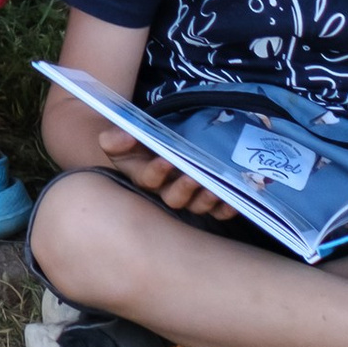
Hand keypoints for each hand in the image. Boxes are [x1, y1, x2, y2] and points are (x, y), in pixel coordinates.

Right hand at [96, 124, 236, 220]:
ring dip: (205, 200)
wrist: (162, 141)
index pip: (148, 180)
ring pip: (195, 206)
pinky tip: (232, 203)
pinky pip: (216, 210)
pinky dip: (224, 209)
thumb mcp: (123, 137)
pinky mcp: (205, 198)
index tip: (165, 160)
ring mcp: (188, 196)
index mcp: (143, 177)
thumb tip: (127, 136)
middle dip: (183, 189)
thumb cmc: (140, 143)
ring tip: (214, 190)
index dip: (156, 172)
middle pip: (173, 199)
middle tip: (193, 177)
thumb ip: (115, 138)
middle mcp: (166, 190)